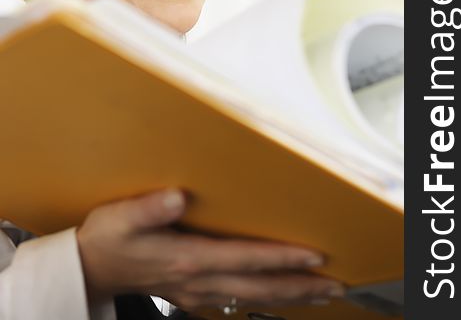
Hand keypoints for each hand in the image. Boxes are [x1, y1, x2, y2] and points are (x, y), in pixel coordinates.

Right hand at [76, 189, 344, 310]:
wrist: (91, 266)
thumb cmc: (109, 237)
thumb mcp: (121, 217)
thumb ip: (149, 208)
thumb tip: (176, 197)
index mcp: (187, 258)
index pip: (245, 259)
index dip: (281, 257)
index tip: (313, 255)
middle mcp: (198, 279)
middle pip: (259, 286)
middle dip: (299, 285)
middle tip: (334, 282)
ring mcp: (197, 291)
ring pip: (253, 297)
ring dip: (289, 295)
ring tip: (320, 292)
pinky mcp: (193, 293)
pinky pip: (238, 298)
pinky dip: (265, 297)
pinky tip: (278, 295)